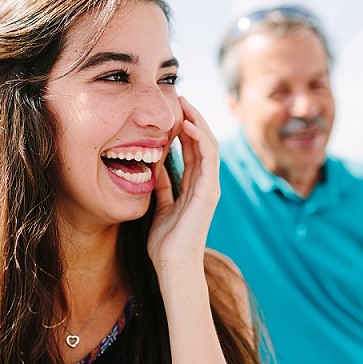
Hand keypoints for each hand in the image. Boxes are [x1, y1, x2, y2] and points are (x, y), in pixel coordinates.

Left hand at [147, 96, 219, 272]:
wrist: (172, 266)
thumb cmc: (166, 242)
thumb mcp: (159, 205)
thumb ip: (161, 186)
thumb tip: (153, 165)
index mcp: (195, 186)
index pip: (193, 149)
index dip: (184, 128)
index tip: (172, 110)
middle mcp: (205, 183)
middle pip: (202, 142)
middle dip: (192, 118)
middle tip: (179, 98)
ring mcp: (210, 187)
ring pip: (209, 144)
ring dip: (198, 121)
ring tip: (184, 103)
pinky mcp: (209, 192)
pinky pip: (208, 158)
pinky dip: (200, 138)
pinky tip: (187, 124)